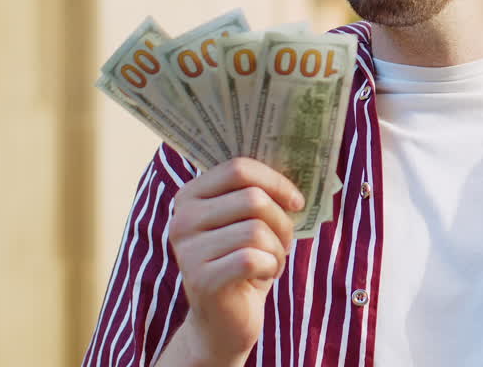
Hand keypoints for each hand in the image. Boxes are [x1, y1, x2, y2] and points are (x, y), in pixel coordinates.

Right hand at [166, 158, 302, 365]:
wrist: (225, 319)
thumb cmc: (243, 261)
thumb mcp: (248, 221)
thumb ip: (259, 191)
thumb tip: (299, 162)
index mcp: (191, 195)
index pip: (238, 168)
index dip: (276, 181)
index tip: (296, 200)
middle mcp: (182, 219)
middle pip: (253, 198)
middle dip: (282, 221)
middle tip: (282, 241)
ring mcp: (187, 250)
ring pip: (257, 230)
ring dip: (277, 249)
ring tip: (270, 261)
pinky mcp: (201, 279)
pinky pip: (254, 258)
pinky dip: (271, 267)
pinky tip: (262, 276)